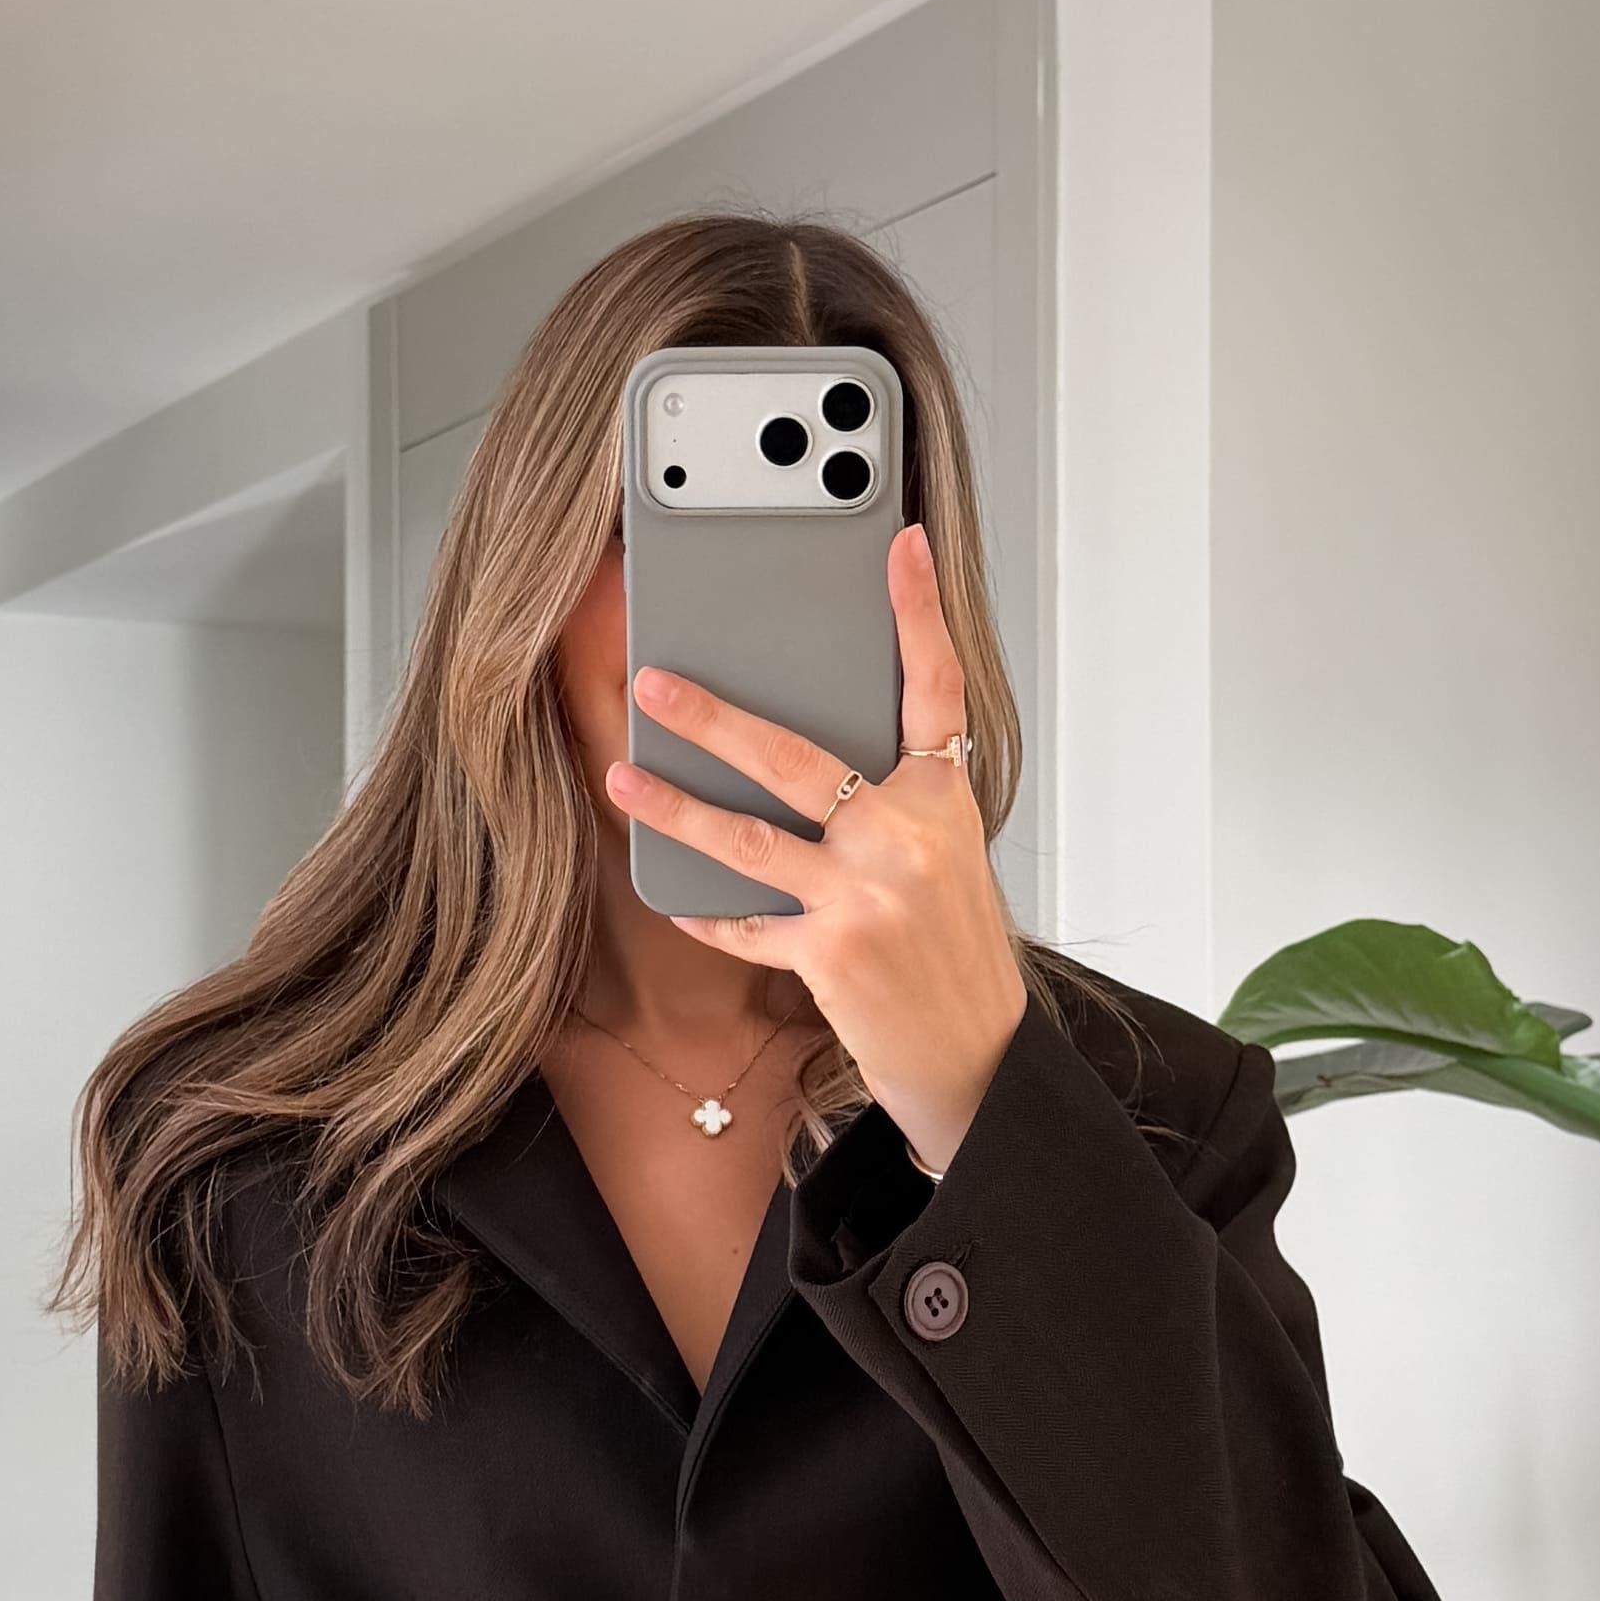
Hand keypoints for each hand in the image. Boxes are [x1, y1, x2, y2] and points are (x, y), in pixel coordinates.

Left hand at [606, 526, 1025, 1173]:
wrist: (977, 1056)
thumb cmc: (952, 949)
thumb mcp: (945, 855)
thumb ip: (893, 797)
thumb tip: (809, 751)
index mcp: (942, 799)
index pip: (935, 686)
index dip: (919, 611)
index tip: (903, 544)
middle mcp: (908, 837)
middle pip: (796, 756)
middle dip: (714, 716)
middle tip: (654, 679)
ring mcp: (868, 897)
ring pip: (748, 838)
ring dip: (674, 807)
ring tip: (621, 775)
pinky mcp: (833, 955)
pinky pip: (748, 922)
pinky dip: (710, 912)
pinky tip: (675, 896)